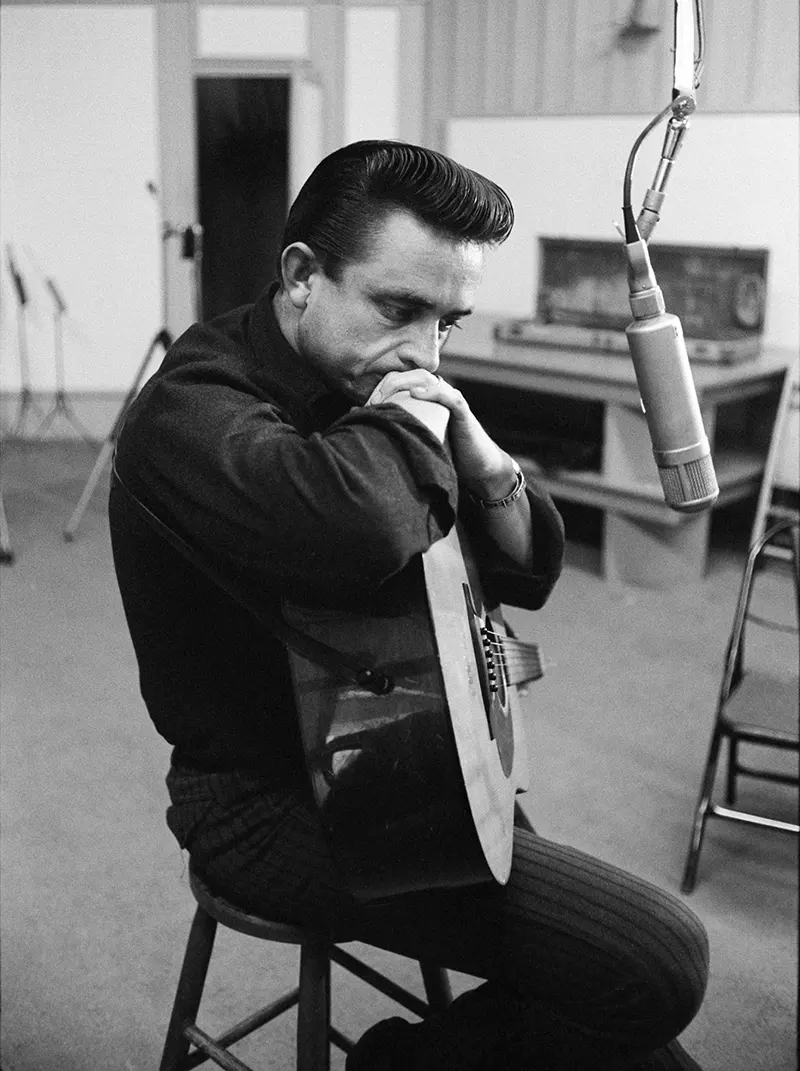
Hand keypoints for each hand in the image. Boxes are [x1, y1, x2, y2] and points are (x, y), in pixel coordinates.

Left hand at [366, 369, 516, 500]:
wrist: (474, 466)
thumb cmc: (443, 452)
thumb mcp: (413, 437)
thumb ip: (393, 425)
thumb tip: (357, 416)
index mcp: (423, 397)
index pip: (398, 380)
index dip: (380, 389)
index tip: (364, 406)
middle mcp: (436, 393)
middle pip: (409, 376)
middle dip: (387, 385)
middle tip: (371, 403)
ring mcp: (449, 399)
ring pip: (426, 379)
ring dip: (404, 383)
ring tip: (386, 396)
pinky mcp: (462, 410)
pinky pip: (448, 395)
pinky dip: (432, 392)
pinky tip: (416, 394)